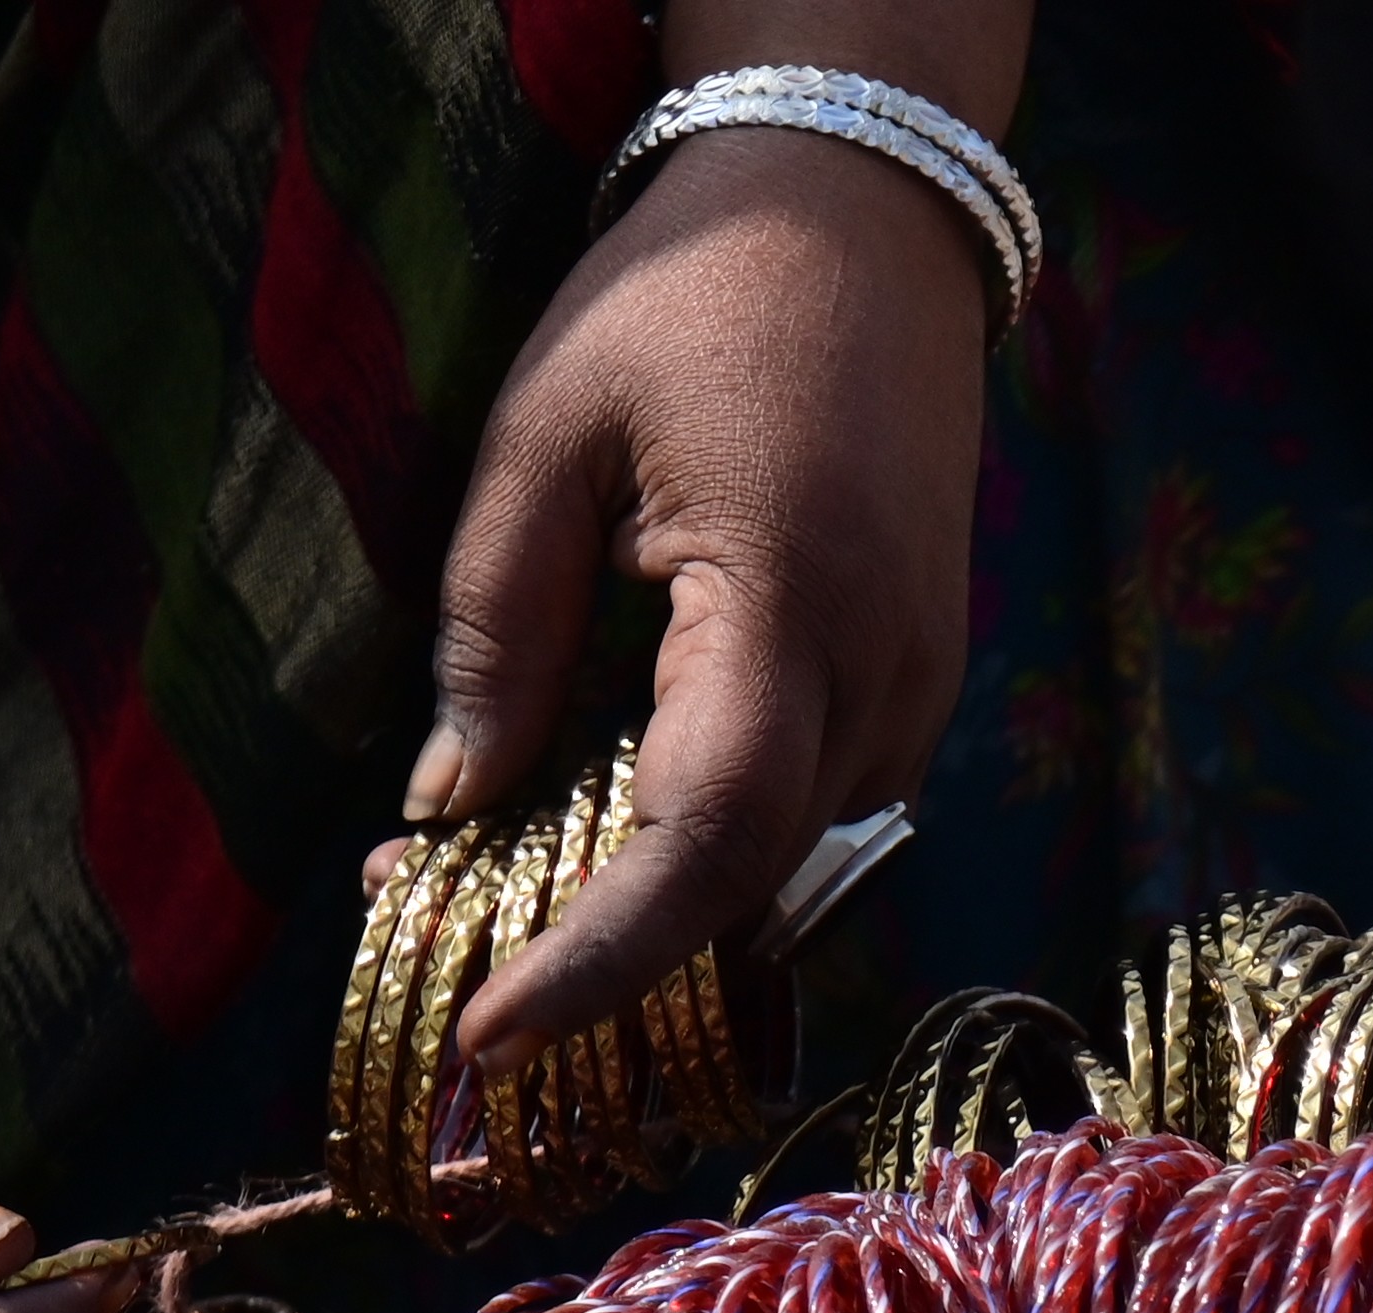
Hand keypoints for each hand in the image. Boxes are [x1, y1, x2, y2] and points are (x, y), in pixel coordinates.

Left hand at [416, 101, 1003, 1070]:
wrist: (866, 220)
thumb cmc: (690, 300)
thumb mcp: (545, 435)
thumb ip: (497, 626)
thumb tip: (448, 804)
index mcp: (785, 602)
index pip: (700, 843)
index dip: (598, 959)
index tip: (494, 1032)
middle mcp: (884, 673)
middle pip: (749, 889)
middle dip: (601, 954)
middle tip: (449, 962)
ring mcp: (921, 685)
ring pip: (789, 869)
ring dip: (654, 905)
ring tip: (504, 895)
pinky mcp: (923, 682)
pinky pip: (819, 814)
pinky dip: (716, 849)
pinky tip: (611, 819)